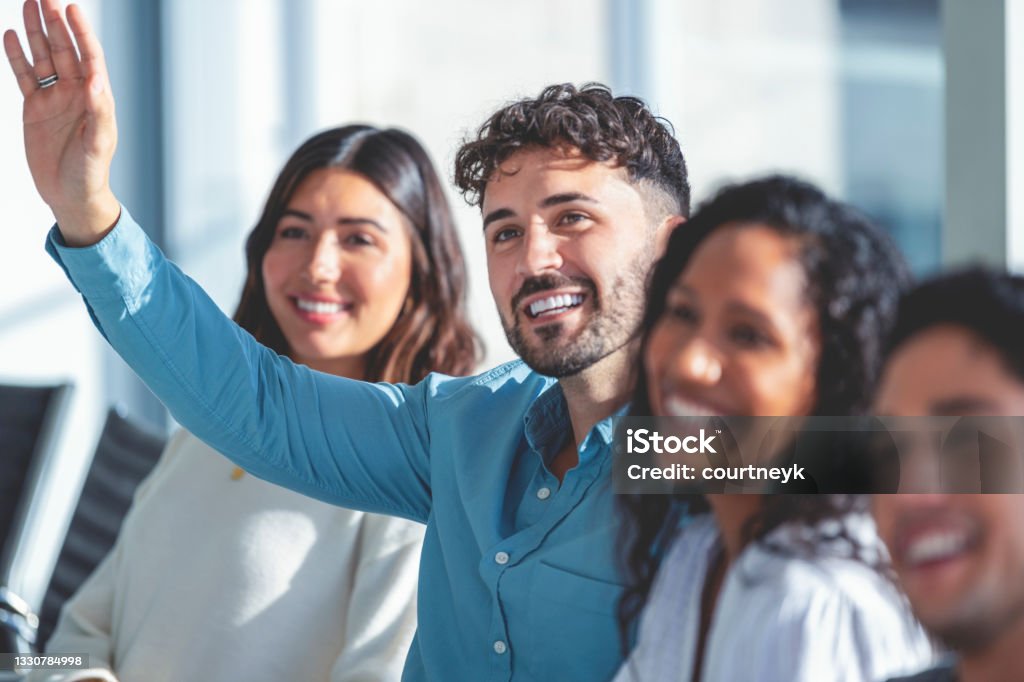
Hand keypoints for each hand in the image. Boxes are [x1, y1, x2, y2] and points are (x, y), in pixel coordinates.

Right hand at [4, 0, 119, 245]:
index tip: (72, 8)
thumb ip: (99, 113)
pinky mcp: (35, 108)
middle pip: (64, 49)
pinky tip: (9, 35)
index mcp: (95, 98)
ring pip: (44, 57)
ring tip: (27, 4)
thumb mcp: (98, 145)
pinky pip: (24, 76)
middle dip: (54, 22)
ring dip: (35, 32)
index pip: (89, 57)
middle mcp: (76, 94)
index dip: (81, 32)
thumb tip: (95, 81)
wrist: (70, 197)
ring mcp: (54, 99)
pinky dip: (17, 56)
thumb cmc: (90, 174)